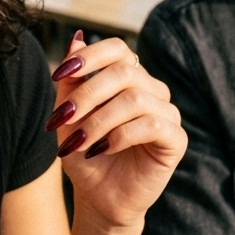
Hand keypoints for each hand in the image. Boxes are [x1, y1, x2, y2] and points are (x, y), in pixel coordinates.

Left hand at [47, 35, 185, 228]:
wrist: (97, 195)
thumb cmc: (82, 152)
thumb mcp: (68, 114)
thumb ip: (71, 79)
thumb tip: (76, 38)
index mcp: (127, 77)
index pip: (117, 48)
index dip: (90, 56)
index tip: (59, 75)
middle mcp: (151, 89)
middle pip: (125, 71)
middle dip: (87, 94)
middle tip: (63, 118)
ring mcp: (166, 113)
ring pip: (136, 99)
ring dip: (99, 120)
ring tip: (80, 142)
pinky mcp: (175, 139)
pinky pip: (151, 126)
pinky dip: (120, 136)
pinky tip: (102, 149)